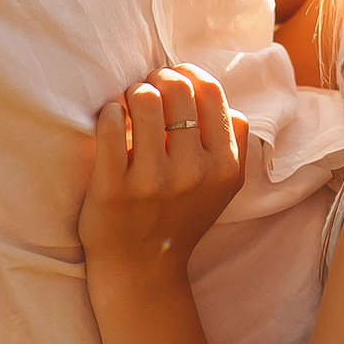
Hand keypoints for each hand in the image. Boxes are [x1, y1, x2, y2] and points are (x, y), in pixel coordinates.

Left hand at [79, 63, 248, 287]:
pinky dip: (108, 112)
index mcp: (224, 166)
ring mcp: (152, 181)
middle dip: (158, 78)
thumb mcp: (224, 186)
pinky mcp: (113, 188)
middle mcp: (192, 172)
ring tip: (126, 104)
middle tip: (146, 90)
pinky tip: (110, 120)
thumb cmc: (180, 217)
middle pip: (177, 88)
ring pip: (142, 98)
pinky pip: (109, 124)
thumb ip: (234, 141)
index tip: (173, 80)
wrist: (142, 269)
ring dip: (131, 92)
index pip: (210, 92)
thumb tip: (220, 97)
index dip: (188, 74)